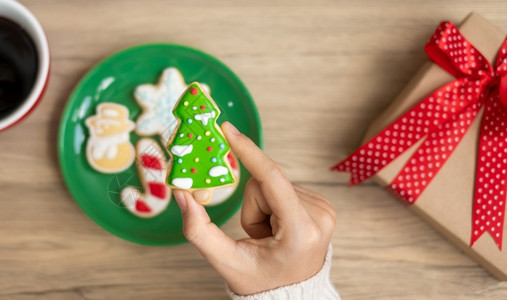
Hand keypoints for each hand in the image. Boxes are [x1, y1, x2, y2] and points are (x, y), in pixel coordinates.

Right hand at [173, 122, 335, 294]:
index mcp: (300, 231)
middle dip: (252, 207)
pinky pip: (284, 188)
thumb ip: (199, 230)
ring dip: (263, 208)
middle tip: (258, 237)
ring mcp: (325, 209)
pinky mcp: (324, 204)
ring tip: (270, 237)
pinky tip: (280, 229)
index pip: (271, 179)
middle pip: (265, 183)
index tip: (228, 129)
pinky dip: (274, 207)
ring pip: (273, 184)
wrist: (292, 296)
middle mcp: (319, 216)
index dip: (247, 152)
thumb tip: (182, 194)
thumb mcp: (226, 261)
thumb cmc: (259, 280)